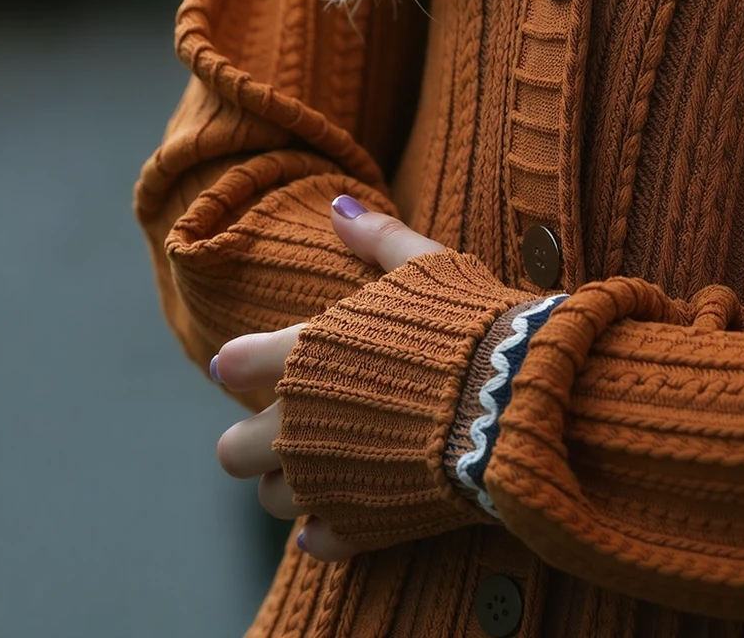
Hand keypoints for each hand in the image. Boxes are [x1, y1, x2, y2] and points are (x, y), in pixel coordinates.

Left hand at [213, 198, 443, 562]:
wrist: (511, 398)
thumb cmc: (466, 322)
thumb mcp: (425, 264)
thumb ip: (375, 237)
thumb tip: (339, 204)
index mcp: (303, 356)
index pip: (233, 364)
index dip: (238, 363)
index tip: (243, 364)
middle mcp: (298, 425)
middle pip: (232, 450)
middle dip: (251, 437)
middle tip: (285, 422)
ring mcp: (325, 480)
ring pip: (269, 499)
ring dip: (287, 482)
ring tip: (320, 462)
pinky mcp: (359, 523)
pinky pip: (317, 539)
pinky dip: (322, 529)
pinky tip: (333, 514)